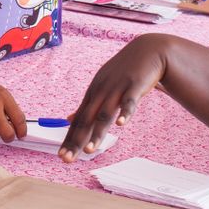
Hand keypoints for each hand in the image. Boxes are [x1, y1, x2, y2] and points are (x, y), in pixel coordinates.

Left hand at [59, 34, 168, 161]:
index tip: (61, 156)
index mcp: (93, 94)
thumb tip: (69, 119)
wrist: (147, 50)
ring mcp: (117, 88)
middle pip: (87, 120)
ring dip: (96, 133)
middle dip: (76, 140)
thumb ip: (88, 105)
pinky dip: (125, 113)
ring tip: (88, 150)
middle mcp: (101, 91)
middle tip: (66, 159)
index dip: (69, 138)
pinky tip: (121, 125)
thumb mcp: (102, 86)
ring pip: (105, 114)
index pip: (78, 120)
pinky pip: (129, 101)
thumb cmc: (123, 72)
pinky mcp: (135, 86)